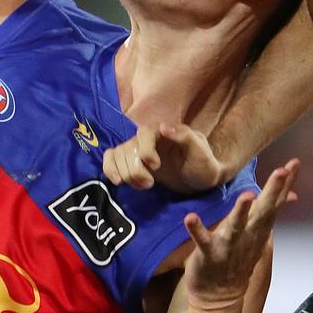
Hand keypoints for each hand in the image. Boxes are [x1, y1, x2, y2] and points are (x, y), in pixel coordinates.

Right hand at [103, 122, 227, 191]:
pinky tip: (118, 182)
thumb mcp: (200, 151)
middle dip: (135, 170)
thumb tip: (163, 127)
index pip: (143, 133)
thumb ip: (184, 137)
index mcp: (163, 131)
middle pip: (128, 147)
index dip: (145, 150)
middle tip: (150, 184)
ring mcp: (137, 150)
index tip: (156, 166)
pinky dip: (110, 169)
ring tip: (143, 186)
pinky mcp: (132, 162)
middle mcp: (147, 139)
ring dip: (126, 174)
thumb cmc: (203, 163)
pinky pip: (111, 159)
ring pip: (117, 155)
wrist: (201, 179)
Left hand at [182, 159, 298, 302]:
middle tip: (282, 171)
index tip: (295, 163)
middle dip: (273, 191)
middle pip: (263, 211)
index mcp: (259, 228)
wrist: (220, 297)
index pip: (276, 202)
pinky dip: (197, 230)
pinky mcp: (208, 254)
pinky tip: (190, 218)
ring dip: (241, 211)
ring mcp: (229, 245)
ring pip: (236, 226)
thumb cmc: (238, 258)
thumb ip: (270, 212)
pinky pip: (202, 241)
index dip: (286, 183)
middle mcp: (248, 235)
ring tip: (247, 196)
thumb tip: (290, 194)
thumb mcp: (259, 234)